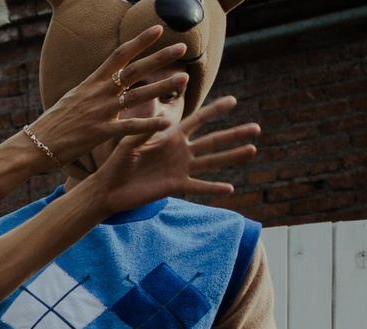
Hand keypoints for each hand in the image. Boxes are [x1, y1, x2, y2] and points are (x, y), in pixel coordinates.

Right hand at [26, 28, 188, 166]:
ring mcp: (99, 112)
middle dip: (159, 57)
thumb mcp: (71, 99)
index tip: (158, 29)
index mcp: (91, 83)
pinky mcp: (99, 133)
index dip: (139, 41)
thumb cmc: (51, 125)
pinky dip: (149, 126)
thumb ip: (91, 90)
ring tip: (184, 78)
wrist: (32, 146)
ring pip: (137, 95)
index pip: (118, 56)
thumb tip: (103, 82)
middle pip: (133, 70)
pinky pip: (129, 128)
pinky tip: (166, 124)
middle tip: (182, 47)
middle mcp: (98, 93)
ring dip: (162, 86)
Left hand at [86, 96, 258, 211]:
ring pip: (212, 161)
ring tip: (253, 149)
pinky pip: (198, 186)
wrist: (109, 188)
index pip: (198, 120)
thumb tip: (164, 120)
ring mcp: (180, 169)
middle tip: (257, 127)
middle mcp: (180, 151)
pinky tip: (230, 187)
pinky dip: (213, 188)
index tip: (233, 100)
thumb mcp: (130, 142)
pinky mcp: (175, 186)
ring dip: (232, 156)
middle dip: (235, 134)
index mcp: (170, 136)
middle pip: (213, 140)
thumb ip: (146, 130)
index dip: (215, 110)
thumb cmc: (116, 162)